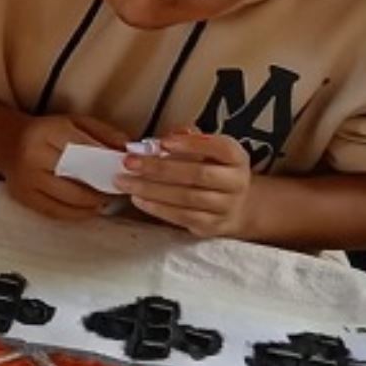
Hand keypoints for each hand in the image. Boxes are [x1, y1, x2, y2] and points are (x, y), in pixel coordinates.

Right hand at [0, 110, 126, 220]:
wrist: (7, 142)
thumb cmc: (47, 132)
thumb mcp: (74, 122)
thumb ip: (103, 132)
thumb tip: (128, 148)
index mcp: (47, 132)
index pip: (84, 149)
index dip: (106, 161)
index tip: (124, 169)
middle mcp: (33, 156)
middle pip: (77, 177)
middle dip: (101, 186)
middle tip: (119, 189)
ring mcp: (26, 179)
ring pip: (68, 199)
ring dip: (92, 203)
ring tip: (106, 200)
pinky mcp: (23, 197)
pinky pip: (55, 211)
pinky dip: (76, 214)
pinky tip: (89, 210)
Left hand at [118, 128, 254, 237]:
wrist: (240, 207)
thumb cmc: (216, 170)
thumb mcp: (210, 150)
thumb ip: (189, 140)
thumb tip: (163, 139)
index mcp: (236, 158)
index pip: (219, 148)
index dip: (191, 145)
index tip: (162, 142)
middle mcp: (235, 183)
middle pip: (197, 175)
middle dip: (159, 168)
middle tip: (130, 162)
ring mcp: (224, 207)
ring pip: (186, 198)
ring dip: (151, 189)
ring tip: (125, 182)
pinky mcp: (210, 226)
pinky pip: (181, 217)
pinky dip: (157, 207)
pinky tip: (138, 198)